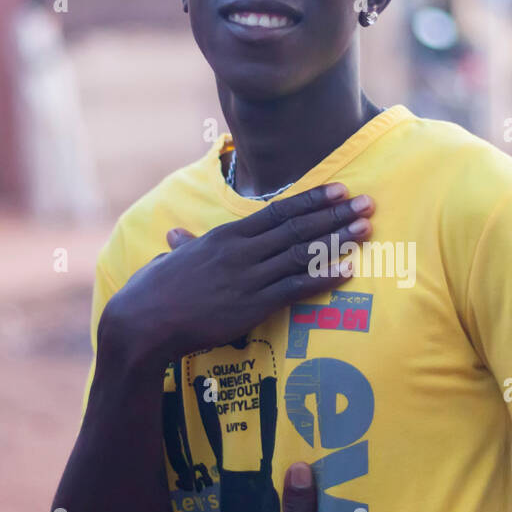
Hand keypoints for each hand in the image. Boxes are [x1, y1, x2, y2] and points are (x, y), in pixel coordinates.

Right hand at [99, 183, 373, 364]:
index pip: (278, 212)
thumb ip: (183, 247)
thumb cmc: (153, 292)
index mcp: (225, 236)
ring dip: (337, 240)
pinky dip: (323, 277)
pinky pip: (295, 288)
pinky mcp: (251, 305)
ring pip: (302, 253)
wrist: (143, 322)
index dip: (312, 200)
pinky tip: (347, 270)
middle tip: (368, 203)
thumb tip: (176, 236)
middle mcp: (241, 251)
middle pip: (297, 228)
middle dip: (335, 214)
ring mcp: (248, 278)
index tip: (339, 189)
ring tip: (365, 229)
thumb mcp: (171, 261)